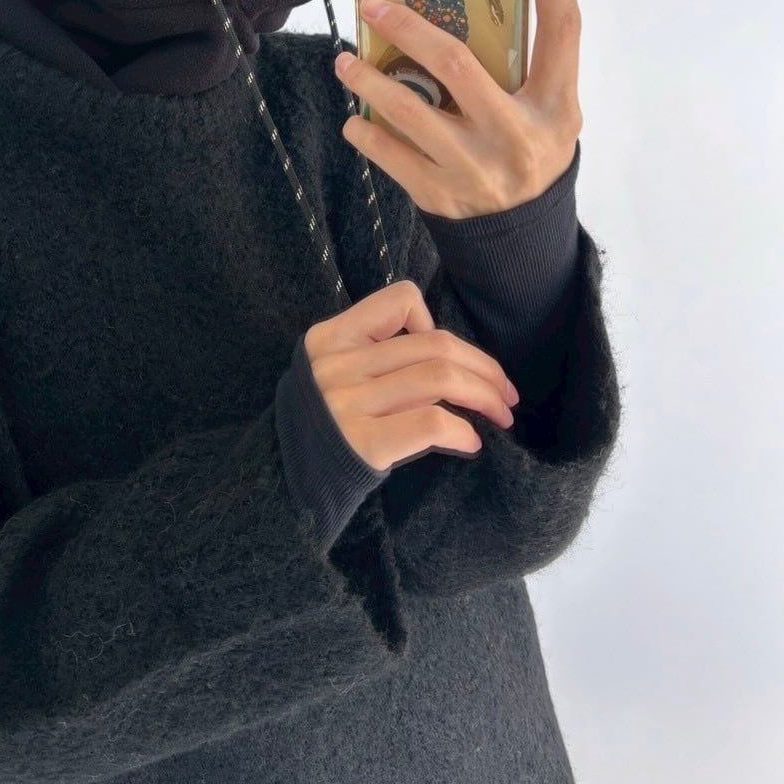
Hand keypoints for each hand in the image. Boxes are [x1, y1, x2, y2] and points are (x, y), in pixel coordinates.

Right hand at [305, 279, 518, 472]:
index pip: (399, 301)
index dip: (434, 323)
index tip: (447, 356)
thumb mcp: (331, 375)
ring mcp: (347, 404)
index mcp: (330, 338)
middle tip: (506, 393)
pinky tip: (472, 443)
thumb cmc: (319, 429)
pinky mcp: (362, 444)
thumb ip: (374, 358)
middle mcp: (338, 365)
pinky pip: (430, 423)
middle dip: (485, 367)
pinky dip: (463, 431)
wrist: (277, 482)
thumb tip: (450, 361)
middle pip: (435, 345)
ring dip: (484, 396)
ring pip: (440, 379)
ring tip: (501, 416)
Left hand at [333, 0, 581, 219]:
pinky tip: (354, 119)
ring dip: (368, 81)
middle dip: (408, 28)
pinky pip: (389, 156)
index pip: (562, 29)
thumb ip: (525, 57)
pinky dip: (365, 132)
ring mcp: (476, 169)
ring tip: (344, 61)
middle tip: (372, 5)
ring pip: (409, 112)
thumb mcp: (546, 106)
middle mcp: (518, 136)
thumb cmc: (528, 148)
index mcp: (555, 106)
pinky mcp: (440, 195)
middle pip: (458, 64)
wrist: (520, 234)